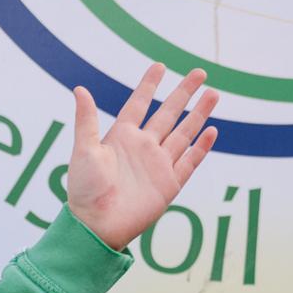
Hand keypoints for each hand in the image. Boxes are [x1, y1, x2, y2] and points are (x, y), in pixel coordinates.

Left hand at [65, 63, 218, 252]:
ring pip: (184, 133)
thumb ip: (86, 120)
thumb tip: (80, 89)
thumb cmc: (85, 190)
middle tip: (200, 73)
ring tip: (213, 94)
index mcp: (121, 138)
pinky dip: (201, 147)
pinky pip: (189, 162)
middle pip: (168, 114)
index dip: (149, 85)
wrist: (97, 226)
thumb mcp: (84, 151)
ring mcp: (158, 165)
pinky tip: (212, 130)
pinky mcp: (169, 184)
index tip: (160, 66)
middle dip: (183, 93)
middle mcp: (142, 148)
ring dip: (198, 114)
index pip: (138, 105)